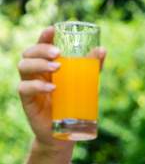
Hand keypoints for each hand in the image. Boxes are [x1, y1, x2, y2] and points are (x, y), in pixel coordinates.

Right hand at [17, 26, 105, 146]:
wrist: (65, 134)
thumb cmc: (73, 105)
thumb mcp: (84, 84)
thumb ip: (91, 68)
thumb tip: (102, 49)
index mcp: (46, 66)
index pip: (40, 46)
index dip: (44, 36)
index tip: (53, 29)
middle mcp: (35, 73)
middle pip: (29, 53)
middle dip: (41, 49)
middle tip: (58, 53)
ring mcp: (30, 86)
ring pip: (24, 67)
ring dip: (39, 64)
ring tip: (57, 67)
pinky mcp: (28, 101)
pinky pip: (25, 89)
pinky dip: (37, 85)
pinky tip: (51, 87)